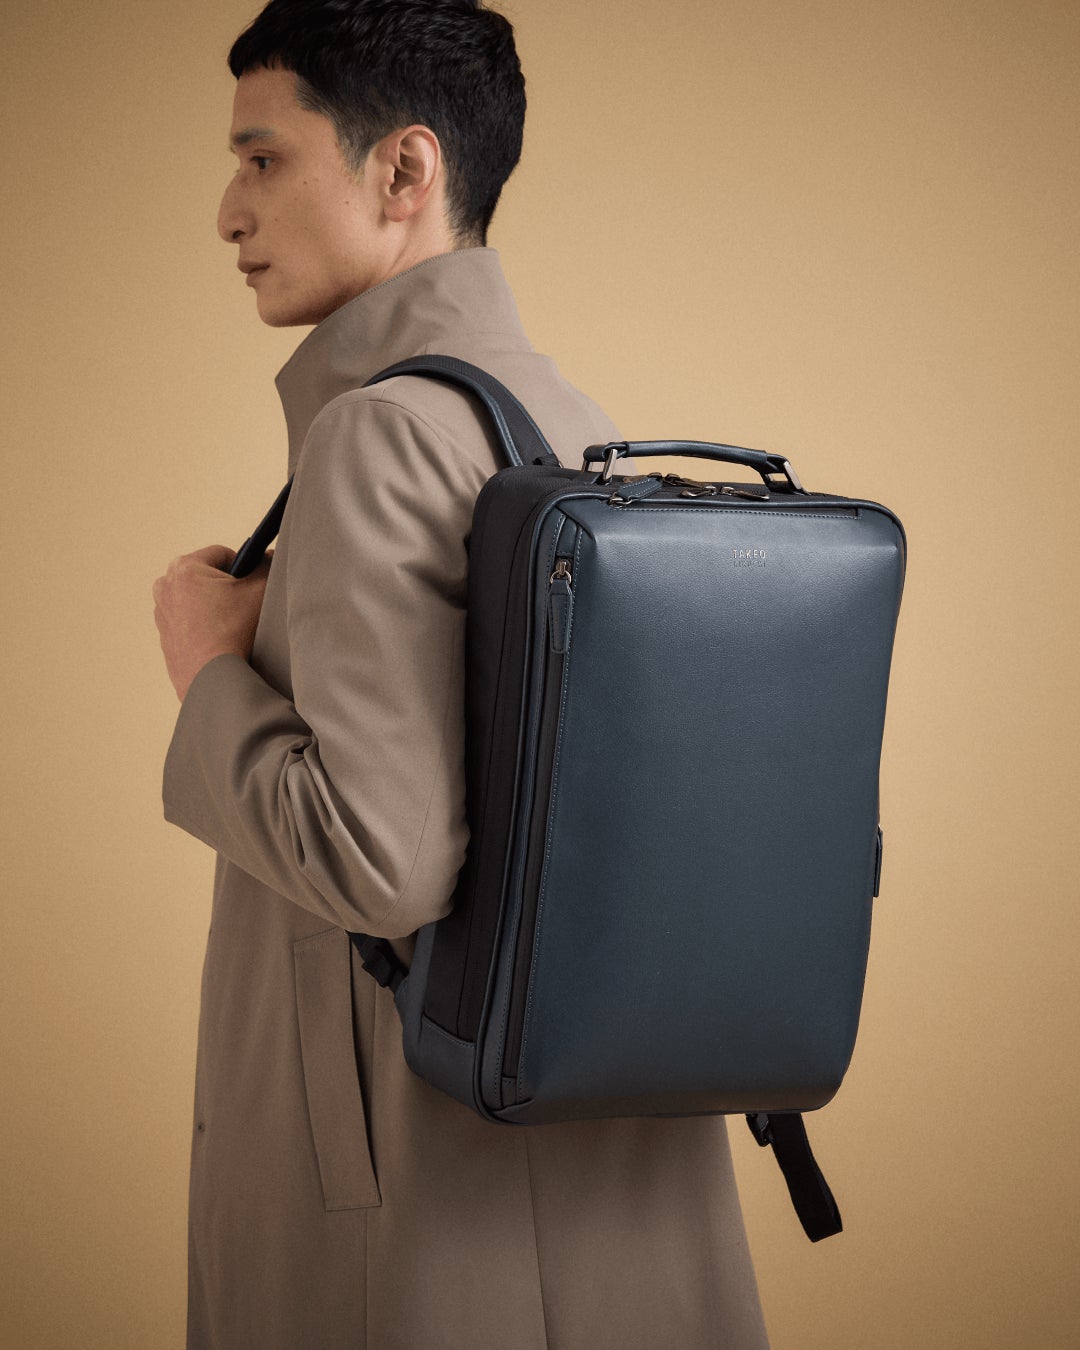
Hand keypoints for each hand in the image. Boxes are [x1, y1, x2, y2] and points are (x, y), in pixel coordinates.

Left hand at [153, 545, 272, 701]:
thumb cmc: (231, 633)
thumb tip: (268, 558)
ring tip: (232, 625)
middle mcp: (165, 587)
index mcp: (184, 568)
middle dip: (226, 587)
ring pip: (198, 599)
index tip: (251, 585)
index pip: (222, 554)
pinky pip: (190, 621)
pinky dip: (205, 626)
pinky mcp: (165, 637)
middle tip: (242, 606)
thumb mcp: (259, 591)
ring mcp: (162, 614)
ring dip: (215, 607)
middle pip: (207, 576)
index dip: (243, 567)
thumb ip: (267, 566)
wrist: (213, 679)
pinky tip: (221, 639)